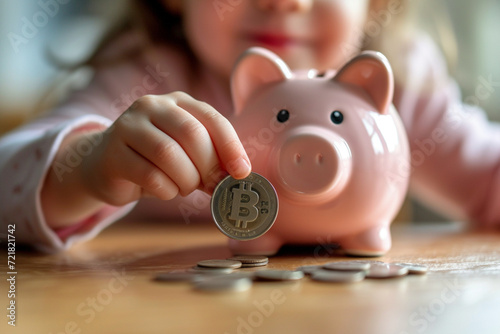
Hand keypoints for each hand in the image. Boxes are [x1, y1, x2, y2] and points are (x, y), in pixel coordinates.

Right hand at [83, 92, 250, 204]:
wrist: (105, 166)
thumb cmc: (155, 161)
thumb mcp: (187, 154)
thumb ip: (210, 159)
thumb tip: (237, 177)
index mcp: (178, 102)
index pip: (212, 119)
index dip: (231, 147)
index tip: (242, 173)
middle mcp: (152, 106)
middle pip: (191, 134)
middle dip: (208, 166)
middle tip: (213, 186)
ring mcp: (128, 126)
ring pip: (168, 154)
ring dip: (186, 180)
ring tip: (185, 188)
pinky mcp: (112, 152)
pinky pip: (149, 175)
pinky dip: (166, 190)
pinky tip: (166, 191)